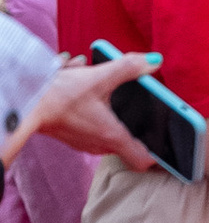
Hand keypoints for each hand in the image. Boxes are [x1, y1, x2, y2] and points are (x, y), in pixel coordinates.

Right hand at [2, 50, 162, 172]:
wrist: (26, 105)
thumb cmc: (60, 96)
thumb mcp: (99, 77)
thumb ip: (130, 68)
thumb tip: (155, 61)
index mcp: (112, 135)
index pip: (142, 160)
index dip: (158, 154)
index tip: (168, 142)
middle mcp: (100, 144)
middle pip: (128, 138)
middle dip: (132, 117)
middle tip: (133, 97)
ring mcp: (85, 143)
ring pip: (109, 127)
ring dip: (110, 108)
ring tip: (99, 86)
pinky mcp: (74, 136)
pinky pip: (93, 123)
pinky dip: (94, 108)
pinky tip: (84, 87)